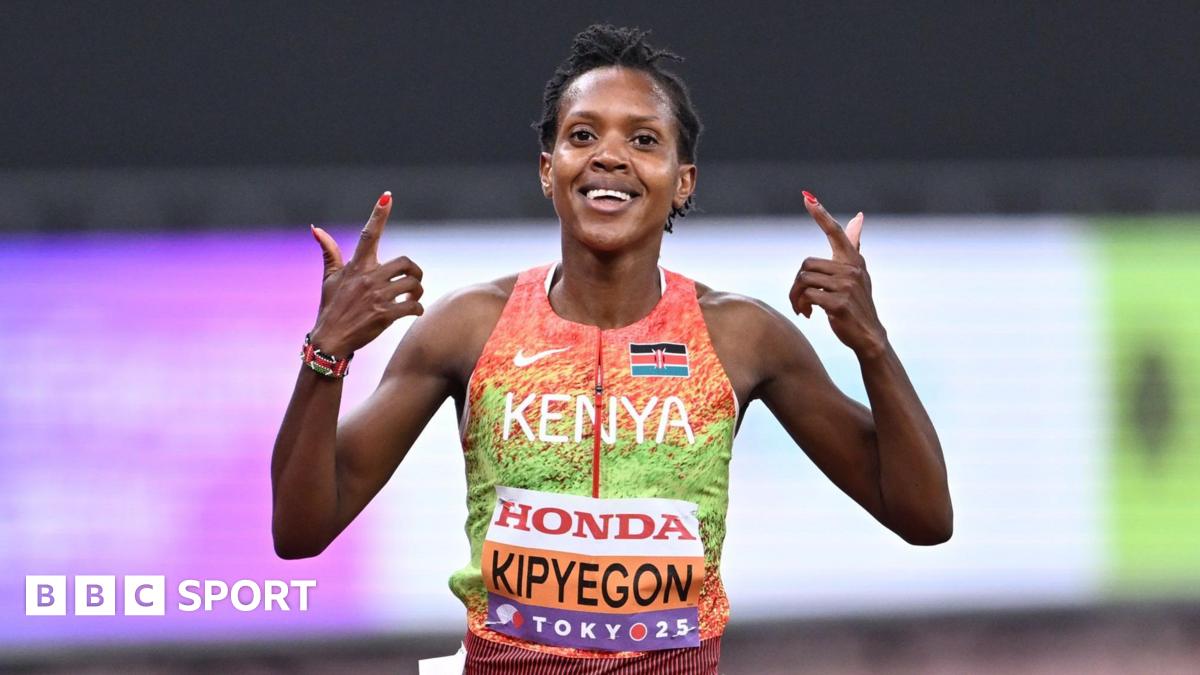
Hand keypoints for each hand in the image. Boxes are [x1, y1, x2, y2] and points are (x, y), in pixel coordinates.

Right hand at [308, 192, 424, 356]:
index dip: (378, 214)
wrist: (330, 340)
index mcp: (356, 266)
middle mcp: (368, 278)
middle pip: (406, 263)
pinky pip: (413, 306)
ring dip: (418, 292)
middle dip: (415, 272)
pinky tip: (413, 311)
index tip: (387, 196)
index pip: (368, 234)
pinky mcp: (385, 315)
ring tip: (412, 299)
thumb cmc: (331, 307)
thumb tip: (315, 228)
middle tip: (413, 281)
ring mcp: (377, 297)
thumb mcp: (329, 278)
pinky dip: (418, 309)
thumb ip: (329, 252)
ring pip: (413, 285)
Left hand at [789, 190, 886, 357]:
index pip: (836, 233)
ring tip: (803, 308)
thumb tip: (859, 217)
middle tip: (799, 299)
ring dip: (796, 297)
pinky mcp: (839, 303)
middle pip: (806, 264)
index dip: (821, 215)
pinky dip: (802, 305)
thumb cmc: (857, 304)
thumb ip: (854, 246)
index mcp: (853, 261)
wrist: (869, 336)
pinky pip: (807, 295)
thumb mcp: (857, 273)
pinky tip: (809, 314)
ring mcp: (847, 286)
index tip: (808, 197)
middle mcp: (852, 270)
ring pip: (803, 280)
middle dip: (796, 284)